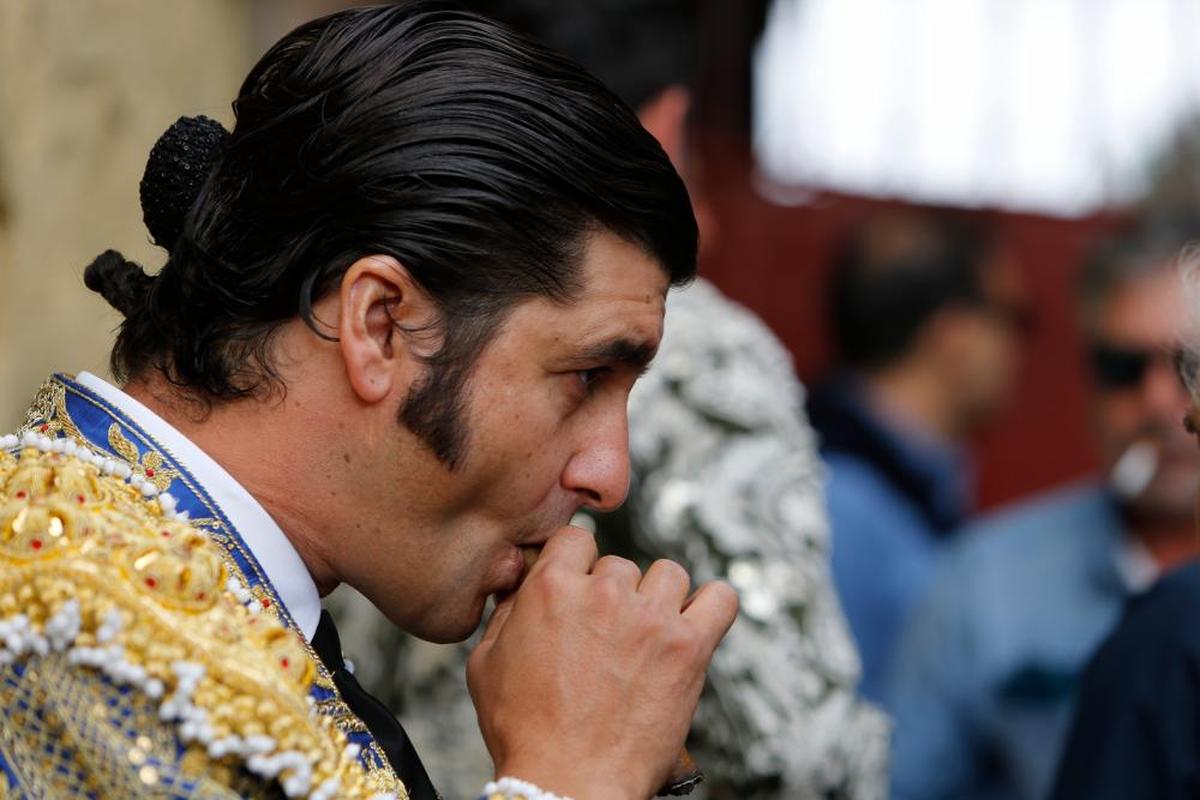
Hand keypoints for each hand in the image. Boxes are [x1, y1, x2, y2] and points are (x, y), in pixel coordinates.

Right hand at [467, 526, 737, 799]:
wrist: (568, 784)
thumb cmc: (525, 732)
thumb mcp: (485, 663)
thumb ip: (505, 611)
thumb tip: (520, 582)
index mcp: (552, 588)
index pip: (575, 539)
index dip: (576, 563)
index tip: (581, 587)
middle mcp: (604, 593)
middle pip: (621, 564)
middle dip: (613, 595)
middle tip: (607, 636)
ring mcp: (651, 618)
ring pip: (669, 574)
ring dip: (659, 599)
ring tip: (647, 635)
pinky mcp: (689, 647)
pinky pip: (721, 598)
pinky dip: (712, 606)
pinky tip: (696, 624)